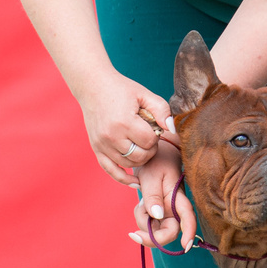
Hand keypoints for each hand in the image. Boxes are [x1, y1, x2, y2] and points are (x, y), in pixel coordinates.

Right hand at [81, 69, 174, 186]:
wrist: (93, 86)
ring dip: (140, 158)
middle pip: (140, 156)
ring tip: (142, 144)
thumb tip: (173, 129)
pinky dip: (124, 179)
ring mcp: (102, 145)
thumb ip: (162, 111)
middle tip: (150, 136)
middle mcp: (111, 136)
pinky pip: (111, 171)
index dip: (156, 135)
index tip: (153, 126)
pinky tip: (136, 181)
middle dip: (150, 148)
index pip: (149, 141)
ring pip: (129, 164)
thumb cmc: (122, 89)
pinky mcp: (96, 149)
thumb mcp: (145, 94)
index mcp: (124, 122)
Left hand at [129, 156, 195, 250]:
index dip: (189, 233)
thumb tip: (156, 216)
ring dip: (144, 223)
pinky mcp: (159, 213)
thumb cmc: (155, 162)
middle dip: (150, 236)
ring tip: (140, 203)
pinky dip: (142, 219)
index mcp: (177, 199)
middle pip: (168, 232)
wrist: (152, 156)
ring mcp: (167, 212)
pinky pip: (150, 224)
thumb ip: (152, 197)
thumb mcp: (151, 177)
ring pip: (156, 231)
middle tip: (133, 233)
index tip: (186, 247)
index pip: (188, 217)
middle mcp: (174, 209)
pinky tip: (142, 205)